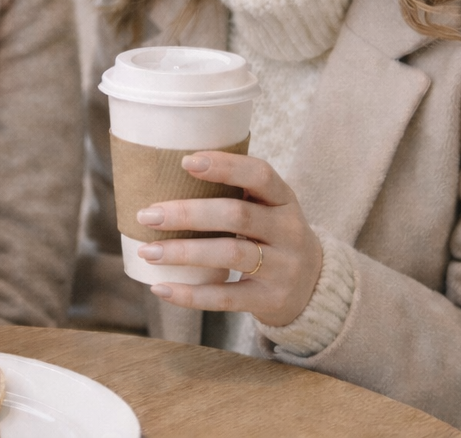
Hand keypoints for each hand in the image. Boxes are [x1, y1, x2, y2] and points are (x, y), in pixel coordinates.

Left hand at [135, 151, 322, 326]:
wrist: (314, 286)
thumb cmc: (270, 233)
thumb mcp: (266, 207)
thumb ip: (232, 191)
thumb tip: (164, 175)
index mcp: (284, 198)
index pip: (260, 174)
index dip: (224, 166)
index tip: (185, 161)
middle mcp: (288, 231)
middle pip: (236, 215)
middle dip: (186, 214)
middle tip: (147, 215)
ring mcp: (283, 267)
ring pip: (230, 254)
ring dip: (183, 252)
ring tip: (147, 251)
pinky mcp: (271, 299)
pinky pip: (227, 297)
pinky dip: (191, 294)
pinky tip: (161, 287)